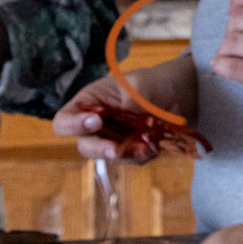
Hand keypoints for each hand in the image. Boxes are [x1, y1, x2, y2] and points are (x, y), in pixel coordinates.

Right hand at [54, 62, 189, 162]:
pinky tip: (155, 144)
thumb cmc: (151, 83)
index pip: (65, 121)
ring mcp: (113, 140)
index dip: (73, 125)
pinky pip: (131, 161)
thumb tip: (122, 112)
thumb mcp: (138, 84)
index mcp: (89, 103)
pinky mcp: (131, 151)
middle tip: (116, 149)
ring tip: (147, 144)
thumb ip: (127, 98)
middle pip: (84, 146)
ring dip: (127, 154)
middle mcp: (96, 125)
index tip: (96, 121)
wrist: (178, 95)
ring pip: (109, 157)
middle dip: (100, 149)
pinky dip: (142, 156)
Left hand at [209, 0, 242, 130]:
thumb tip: (240, 10)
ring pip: (232, 42)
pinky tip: (223, 67)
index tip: (235, 11)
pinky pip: (231, 66)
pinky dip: (221, 65)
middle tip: (238, 43)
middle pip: (239, 17)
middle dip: (232, 29)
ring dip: (226, 50)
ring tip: (233, 57)